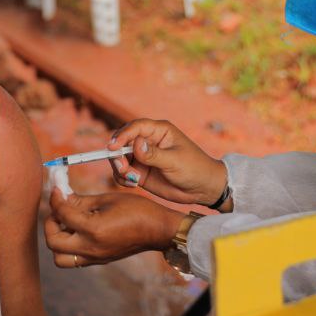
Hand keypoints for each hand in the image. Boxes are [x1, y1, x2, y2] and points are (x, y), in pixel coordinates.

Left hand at [45, 190, 183, 267]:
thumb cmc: (137, 210)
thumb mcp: (107, 199)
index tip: (56, 190)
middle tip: (58, 210)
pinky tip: (77, 231)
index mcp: (93, 229)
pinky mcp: (99, 261)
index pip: (62, 214)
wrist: (158, 230)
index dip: (55, 199)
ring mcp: (94, 257)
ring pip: (59, 258)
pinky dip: (68, 247)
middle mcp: (90, 248)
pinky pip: (74, 260)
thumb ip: (81, 201)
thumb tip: (62, 197)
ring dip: (57, 240)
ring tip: (66, 224)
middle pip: (53, 242)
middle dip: (50, 223)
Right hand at [108, 119, 228, 208]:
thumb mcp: (175, 161)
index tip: (113, 147)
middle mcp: (148, 142)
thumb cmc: (194, 168)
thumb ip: (154, 154)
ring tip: (132, 179)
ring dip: (119, 168)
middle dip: (117, 154)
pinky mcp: (141, 172)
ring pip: (120, 158)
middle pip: (122, 142)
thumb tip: (136, 143)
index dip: (122, 135)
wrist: (202, 188)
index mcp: (159, 131)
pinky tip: (133, 183)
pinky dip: (122, 178)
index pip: (135, 127)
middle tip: (122, 168)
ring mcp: (143, 157)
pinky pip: (123, 172)